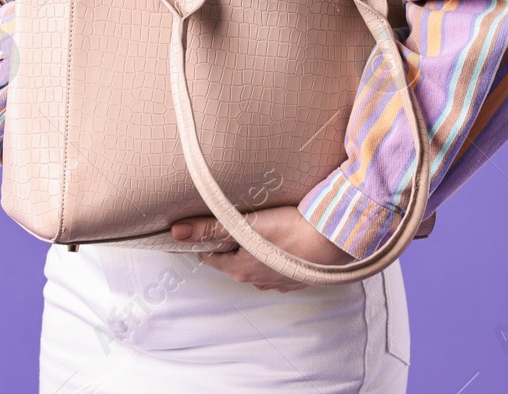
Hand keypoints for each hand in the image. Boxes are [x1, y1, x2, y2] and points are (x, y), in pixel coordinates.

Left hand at [170, 207, 353, 291]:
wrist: (332, 240)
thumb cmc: (289, 230)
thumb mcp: (243, 225)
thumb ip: (209, 228)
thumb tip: (175, 232)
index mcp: (240, 269)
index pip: (211, 258)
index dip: (203, 244)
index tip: (200, 232)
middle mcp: (257, 280)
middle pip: (233, 263)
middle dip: (228, 247)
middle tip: (227, 228)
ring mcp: (279, 282)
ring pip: (256, 268)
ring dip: (252, 254)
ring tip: (254, 236)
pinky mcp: (299, 278)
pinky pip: (278, 270)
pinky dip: (274, 259)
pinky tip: (280, 248)